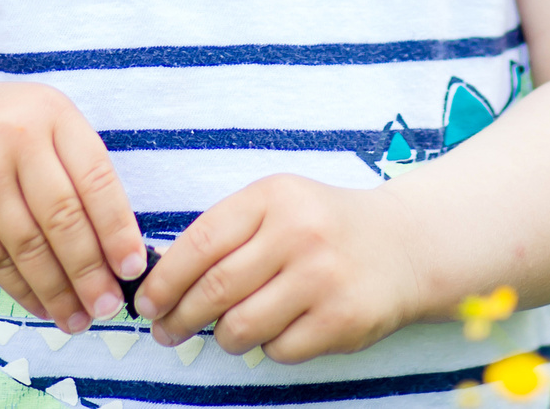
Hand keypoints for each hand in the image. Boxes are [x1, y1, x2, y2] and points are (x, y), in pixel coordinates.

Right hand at [0, 71, 145, 333]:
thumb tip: (118, 244)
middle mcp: (16, 137)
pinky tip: (42, 306)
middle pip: (64, 218)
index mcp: (51, 112)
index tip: (134, 268)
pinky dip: (23, 290)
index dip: (119, 229)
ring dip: (59, 291)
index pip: (97, 178)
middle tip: (108, 307)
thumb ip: (74, 166)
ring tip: (78, 319)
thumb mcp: (36, 122)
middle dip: (91, 271)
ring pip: (30, 246)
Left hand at [136, 175, 422, 362]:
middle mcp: (298, 233)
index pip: (200, 243)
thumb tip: (162, 283)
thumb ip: (226, 233)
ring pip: (241, 328)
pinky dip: (269, 347)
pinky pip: (278, 350)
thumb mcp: (278, 206)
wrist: (404, 244)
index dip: (164, 280)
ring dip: (225, 337)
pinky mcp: (342, 319)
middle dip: (179, 319)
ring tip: (229, 330)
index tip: (145, 303)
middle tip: (166, 331)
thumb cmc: (323, 227)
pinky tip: (280, 329)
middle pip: (214, 291)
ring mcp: (322, 278)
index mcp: (273, 197)